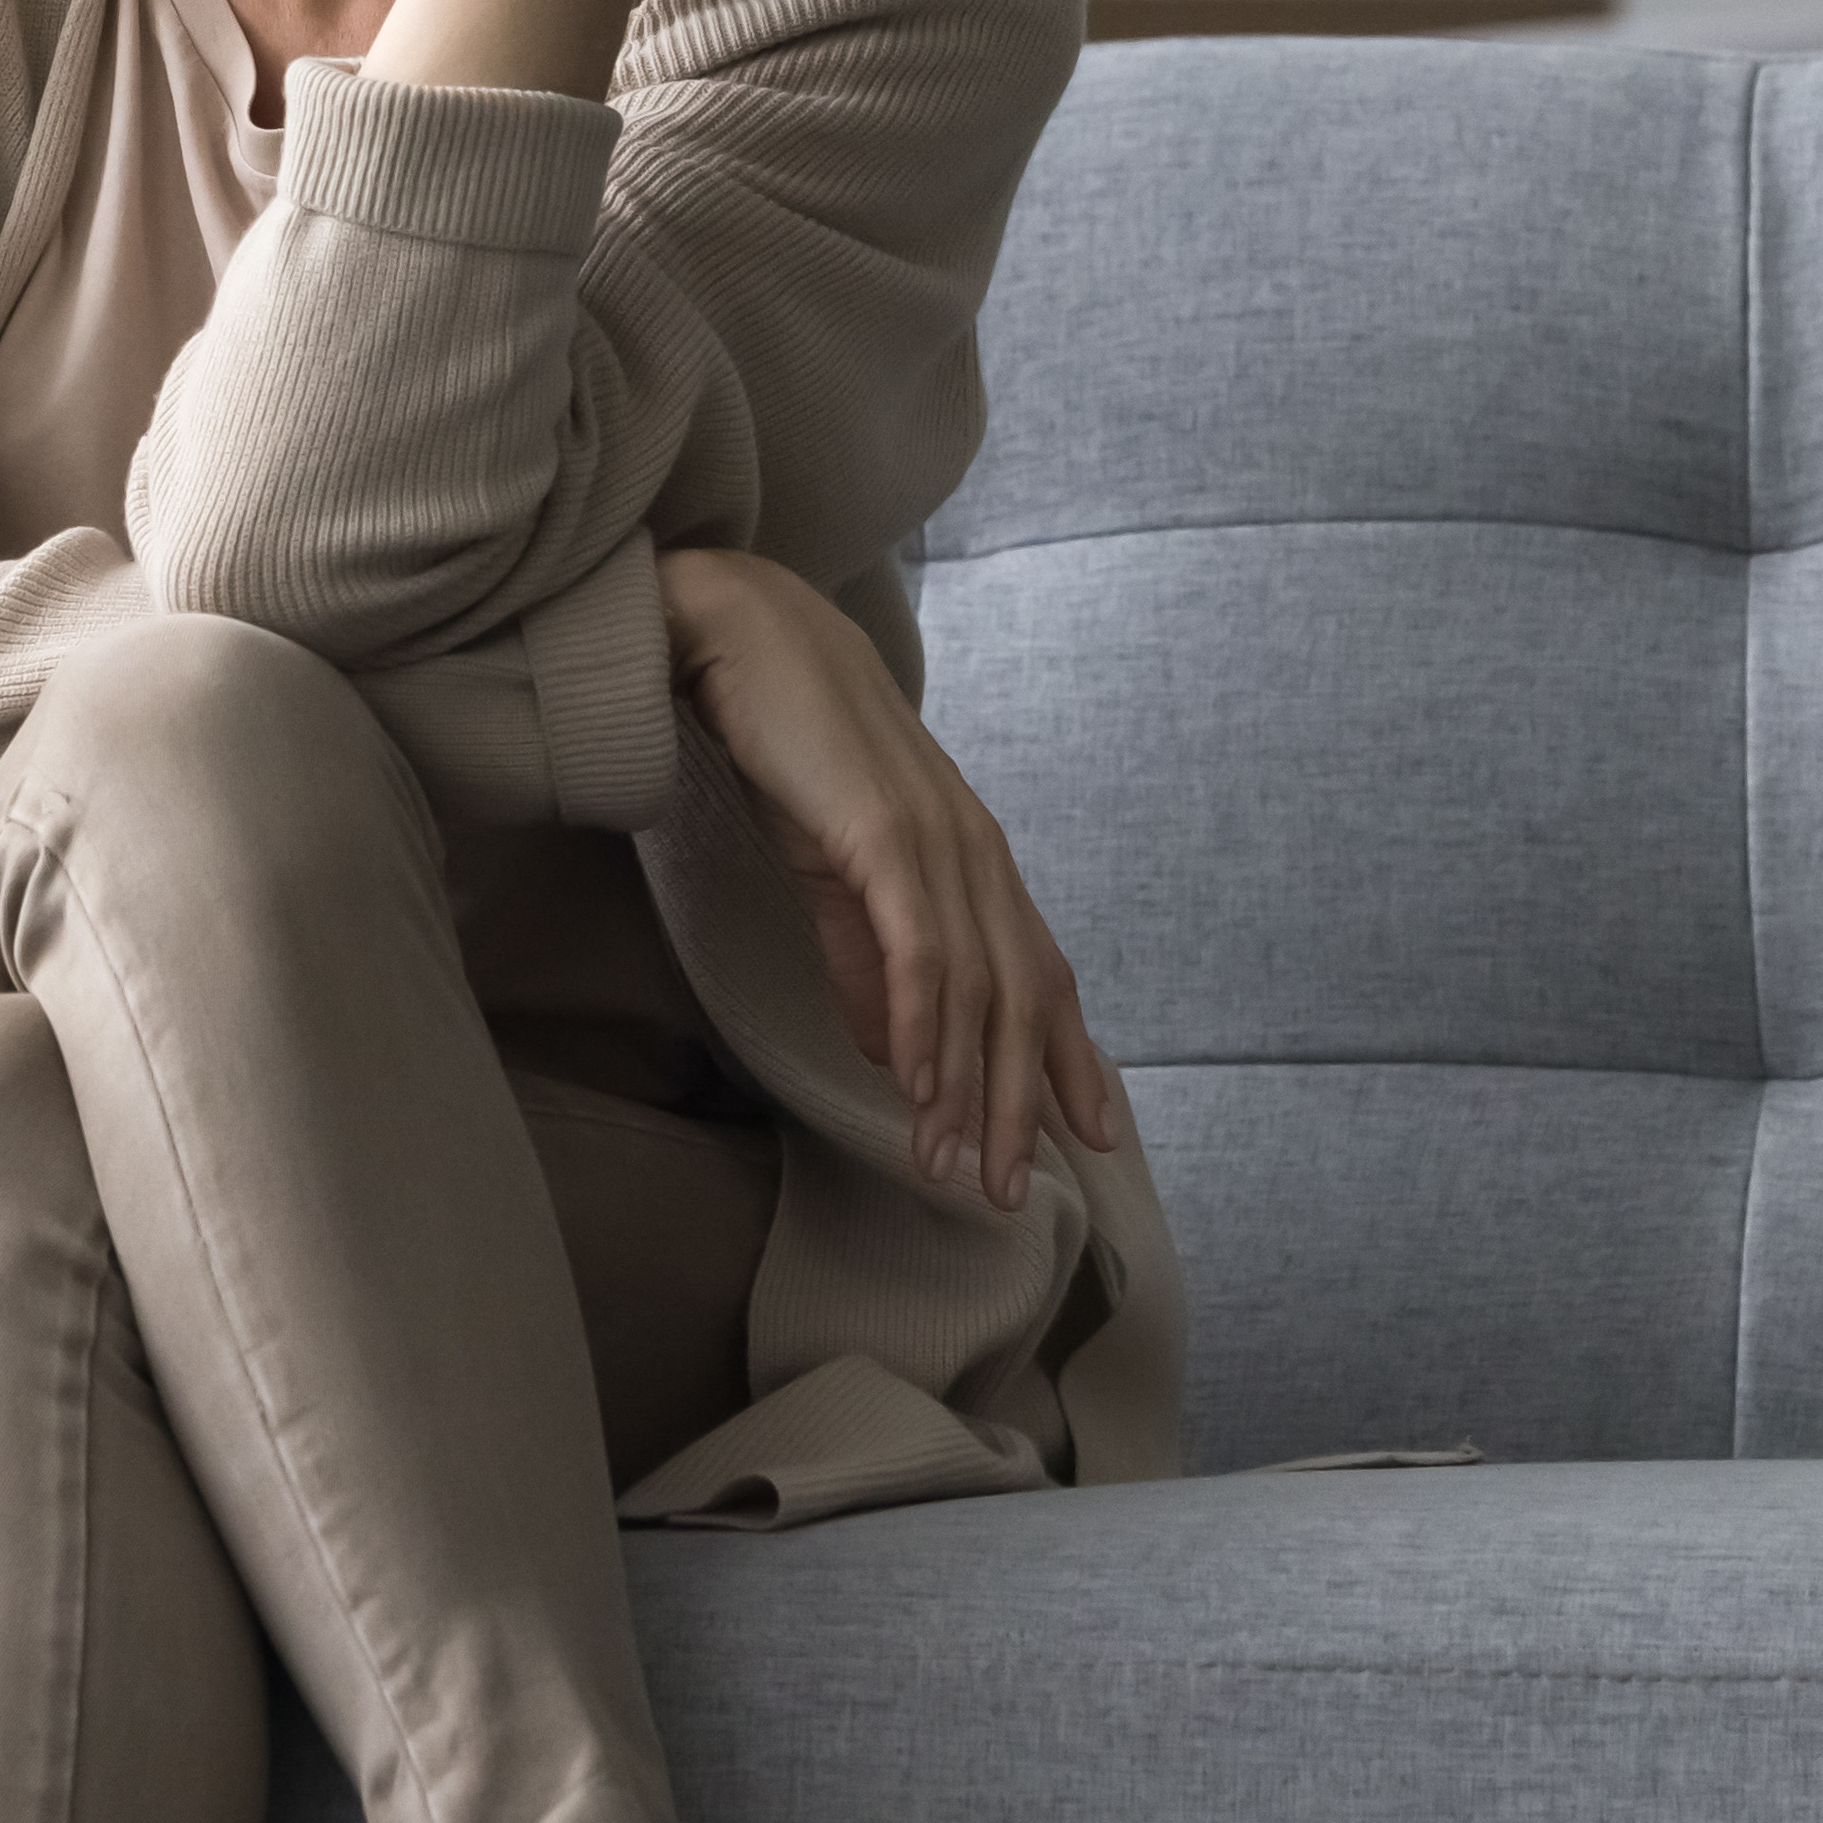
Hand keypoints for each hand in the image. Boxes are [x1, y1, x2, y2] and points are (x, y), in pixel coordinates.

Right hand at [659, 546, 1132, 1211]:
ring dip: (967, 1089)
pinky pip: (917, 953)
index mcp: (968, 853)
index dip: (1065, 1055)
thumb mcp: (832, 863)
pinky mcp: (883, 836)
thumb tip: (886, 1044)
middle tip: (1010, 1190)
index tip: (1088, 1132)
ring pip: (977, 989)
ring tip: (952, 1170)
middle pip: (1020, 996)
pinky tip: (916, 1092)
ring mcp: (936, 840)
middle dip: (1021, 1101)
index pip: (1037, 970)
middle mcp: (973, 849)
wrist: (734, 632)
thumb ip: (861, 952)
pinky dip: (923, 1030)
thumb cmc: (783, 737)